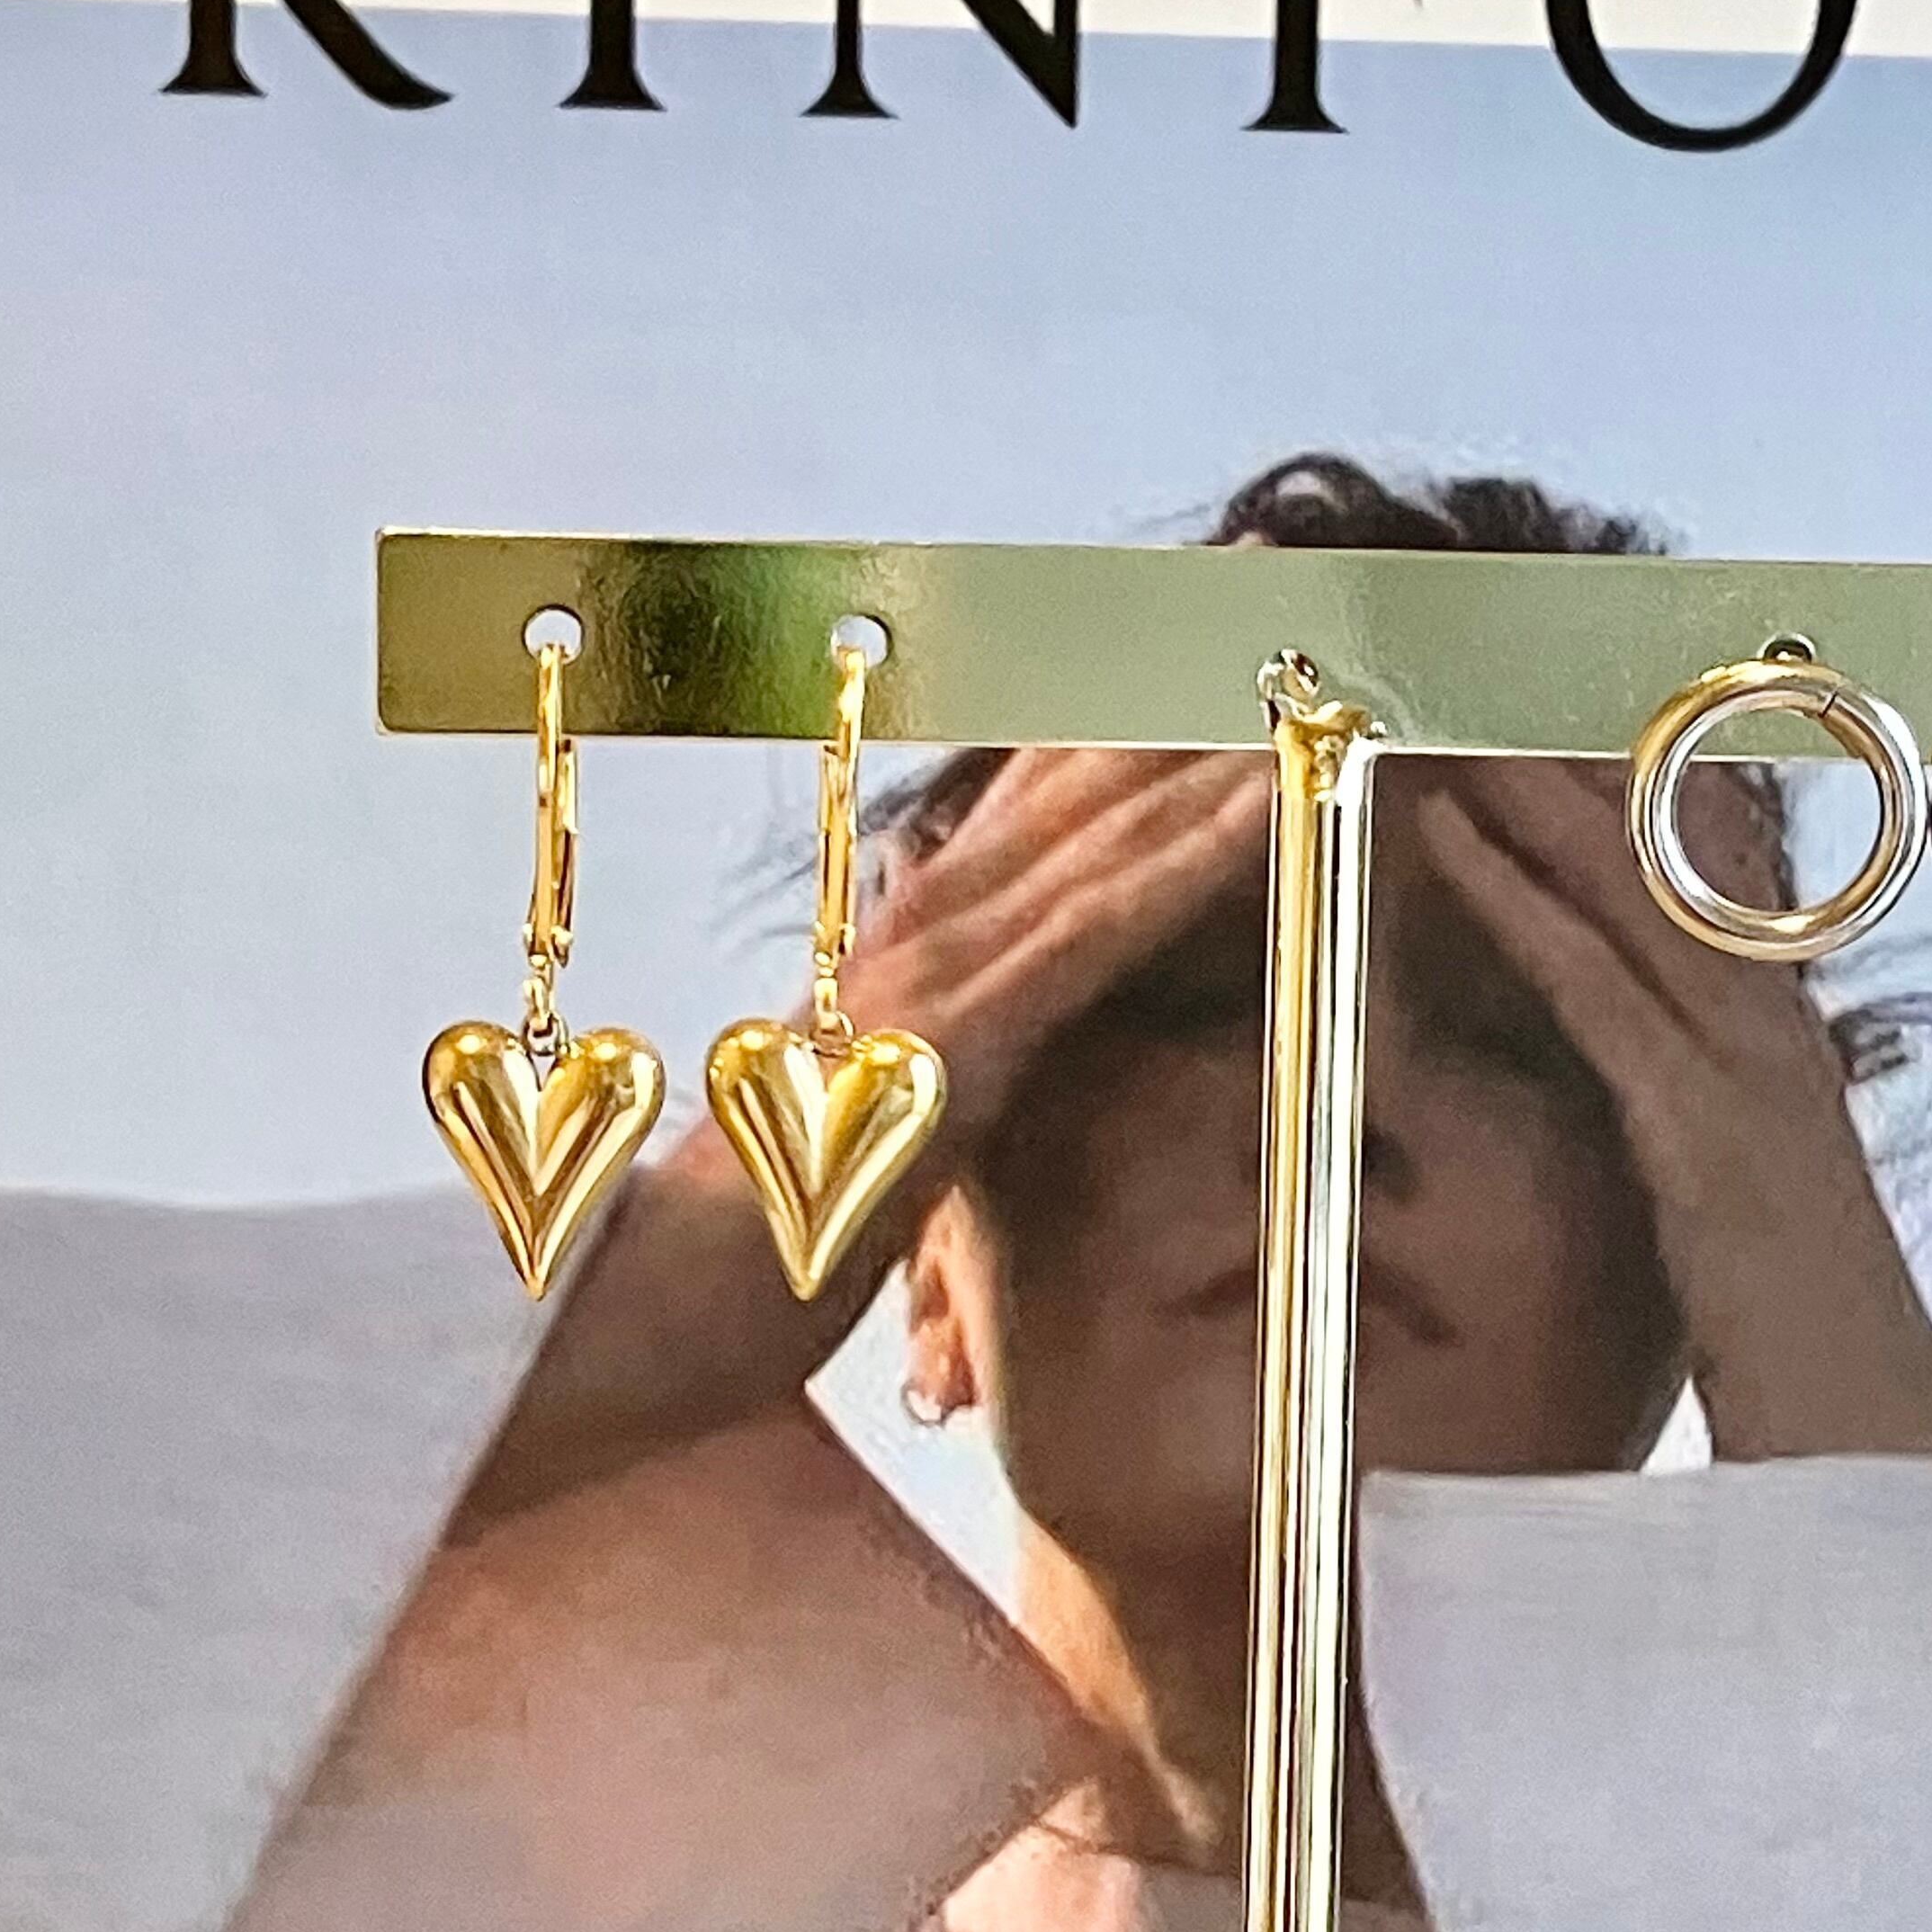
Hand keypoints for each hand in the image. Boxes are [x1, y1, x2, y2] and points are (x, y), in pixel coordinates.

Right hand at [463, 747, 1268, 1526]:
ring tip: (1298, 679)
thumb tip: (931, 1102)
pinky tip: (1269, 799)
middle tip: (1265, 626)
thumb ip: (889, 1107)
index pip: (1010, 831)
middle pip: (1061, 800)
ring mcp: (936, 986)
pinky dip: (1189, 855)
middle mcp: (909, 948)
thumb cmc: (723, 1261)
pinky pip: (1102, 929)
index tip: (1178, 675)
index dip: (1096, 745)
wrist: (634, 1305)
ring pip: (1098, 839)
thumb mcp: (833, 1161)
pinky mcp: (969, 1043)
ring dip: (1203, 754)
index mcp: (884, 972)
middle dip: (1167, 711)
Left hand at [1411, 757, 1931, 1471]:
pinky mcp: (1703, 1137)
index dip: (1651, 802)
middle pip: (1676, 869)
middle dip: (1587, 759)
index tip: (1579, 712)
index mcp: (1787, 1080)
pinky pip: (1595, 991)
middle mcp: (1780, 1053)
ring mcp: (1749, 1086)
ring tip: (1449, 707)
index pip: (1716, 904)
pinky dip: (1518, 904)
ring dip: (1537, 794)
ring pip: (1635, 898)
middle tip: (1498, 662)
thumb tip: (1673, 1184)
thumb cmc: (1819, 1395)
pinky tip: (1448, 837)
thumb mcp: (1753, 1264)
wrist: (1885, 1472)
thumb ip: (1712, 1197)